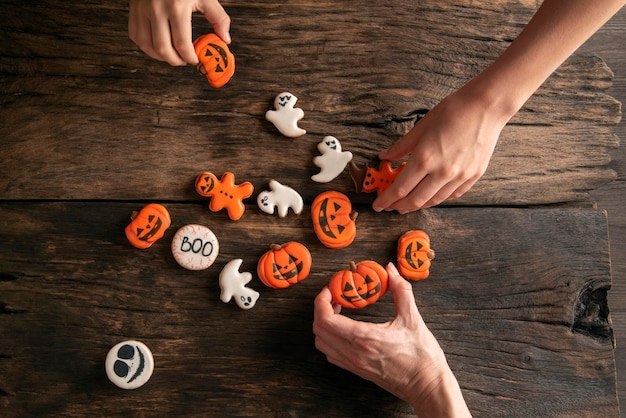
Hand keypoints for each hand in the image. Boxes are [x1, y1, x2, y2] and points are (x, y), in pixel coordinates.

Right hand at [129, 0, 230, 65]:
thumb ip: (218, 18)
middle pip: (163, 49)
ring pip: (147, 46)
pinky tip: (158, 47)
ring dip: (161, 57)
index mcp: (177, 7)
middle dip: (176, 61)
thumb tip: (224, 39)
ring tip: (172, 56)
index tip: (196, 59)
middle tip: (185, 61)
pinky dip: (146, 47)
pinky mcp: (134, 10)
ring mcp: (142, 10)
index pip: (182, 44)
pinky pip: (136, 36)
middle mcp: (157, 9)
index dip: (190, 57)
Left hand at [313, 263, 469, 415]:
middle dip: (321, 309)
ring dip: (323, 324)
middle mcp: (354, 353)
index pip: (326, 319)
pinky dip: (329, 339)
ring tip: (338, 311)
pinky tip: (343, 329)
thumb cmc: (422, 355)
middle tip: (335, 296)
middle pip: (319, 329)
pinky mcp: (356, 370)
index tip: (332, 289)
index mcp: (364, 338)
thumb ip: (400, 289)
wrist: (427, 385)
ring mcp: (353, 364)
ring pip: (322, 343)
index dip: (322, 301)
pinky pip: (331, 354)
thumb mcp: (412, 317)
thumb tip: (391, 269)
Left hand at [372, 84, 506, 213]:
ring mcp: (459, 176)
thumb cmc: (454, 111)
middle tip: (390, 207)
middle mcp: (442, 172)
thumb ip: (401, 147)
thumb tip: (385, 156)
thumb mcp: (421, 127)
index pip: (400, 188)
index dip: (386, 199)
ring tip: (407, 204)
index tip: (379, 205)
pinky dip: (437, 198)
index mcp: (425, 158)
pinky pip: (451, 195)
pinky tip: (430, 196)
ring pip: (434, 200)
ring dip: (418, 205)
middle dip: (399, 206)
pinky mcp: (472, 176)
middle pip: (416, 200)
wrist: (486, 106)